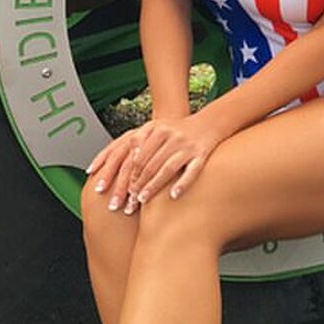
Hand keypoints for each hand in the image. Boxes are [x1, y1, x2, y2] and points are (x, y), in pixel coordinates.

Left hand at [87, 112, 223, 210]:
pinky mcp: (201, 154)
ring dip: (153, 186)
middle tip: (126, 200)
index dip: (124, 173)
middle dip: (135, 184)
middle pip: (149, 164)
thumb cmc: (176, 131)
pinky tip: (173, 195)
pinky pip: (191, 172)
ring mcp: (187, 145)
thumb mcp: (155, 129)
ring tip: (142, 199)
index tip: (115, 189)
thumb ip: (137, 143)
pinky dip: (182, 184)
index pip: (135, 155)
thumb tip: (114, 163)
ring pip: (167, 169)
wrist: (208, 122)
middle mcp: (171, 135)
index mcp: (156, 129)